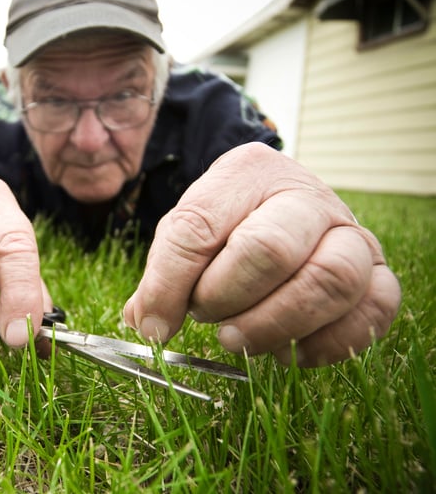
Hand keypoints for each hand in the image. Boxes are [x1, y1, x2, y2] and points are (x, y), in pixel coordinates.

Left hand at [123, 143, 400, 366]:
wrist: (284, 205)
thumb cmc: (229, 223)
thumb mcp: (188, 231)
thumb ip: (164, 275)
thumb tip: (148, 325)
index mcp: (248, 172)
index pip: (199, 228)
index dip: (169, 285)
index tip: (154, 324)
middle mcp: (307, 196)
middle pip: (271, 250)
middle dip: (226, 298)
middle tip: (207, 317)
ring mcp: (351, 233)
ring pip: (330, 281)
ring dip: (275, 324)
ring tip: (239, 338)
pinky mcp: (377, 273)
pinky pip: (373, 312)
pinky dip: (328, 344)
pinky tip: (286, 352)